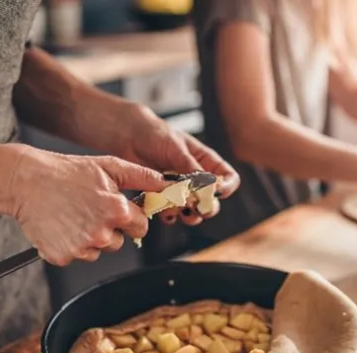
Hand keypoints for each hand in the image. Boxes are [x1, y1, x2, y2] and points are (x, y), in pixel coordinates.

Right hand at [8, 145, 167, 265]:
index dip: (131, 219)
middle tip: (89, 209)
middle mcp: (102, 233)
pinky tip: (61, 226)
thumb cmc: (67, 171)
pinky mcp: (62, 256)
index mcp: (118, 211)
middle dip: (110, 229)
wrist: (25, 180)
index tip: (117, 211)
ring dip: (90, 238)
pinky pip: (76, 256)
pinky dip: (70, 245)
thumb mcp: (109, 166)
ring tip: (73, 215)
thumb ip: (142, 177)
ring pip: (98, 250)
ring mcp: (81, 247)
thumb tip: (166, 184)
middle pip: (119, 242)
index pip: (141, 227)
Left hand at [113, 103, 239, 225]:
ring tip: (176, 210)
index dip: (226, 187)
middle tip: (196, 208)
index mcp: (206, 162)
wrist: (127, 135)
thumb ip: (191, 168)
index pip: (228, 178)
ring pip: (193, 211)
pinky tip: (162, 211)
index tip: (215, 192)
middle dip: (206, 208)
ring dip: (187, 215)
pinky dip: (168, 215)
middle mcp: (196, 178)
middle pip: (212, 201)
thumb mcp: (176, 148)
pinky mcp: (163, 197)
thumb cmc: (155, 133)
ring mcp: (180, 190)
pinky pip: (171, 212)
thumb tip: (207, 185)